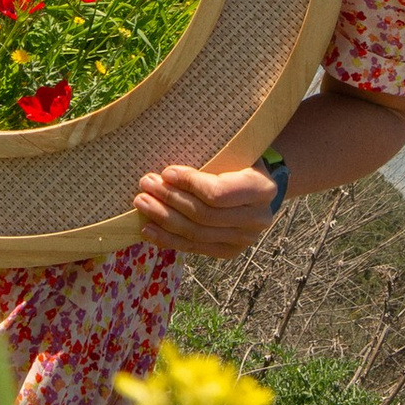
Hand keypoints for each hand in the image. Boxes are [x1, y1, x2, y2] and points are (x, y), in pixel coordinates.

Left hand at [131, 160, 277, 259]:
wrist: (256, 187)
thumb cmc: (238, 162)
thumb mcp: (233, 152)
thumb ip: (211, 156)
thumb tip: (167, 169)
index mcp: (262, 189)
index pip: (218, 193)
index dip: (189, 184)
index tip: (166, 172)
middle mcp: (258, 218)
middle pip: (204, 215)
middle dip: (170, 199)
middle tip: (147, 184)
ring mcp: (245, 239)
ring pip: (196, 233)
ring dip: (164, 218)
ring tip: (142, 203)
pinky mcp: (230, 251)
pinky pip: (195, 248)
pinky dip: (168, 239)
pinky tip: (148, 228)